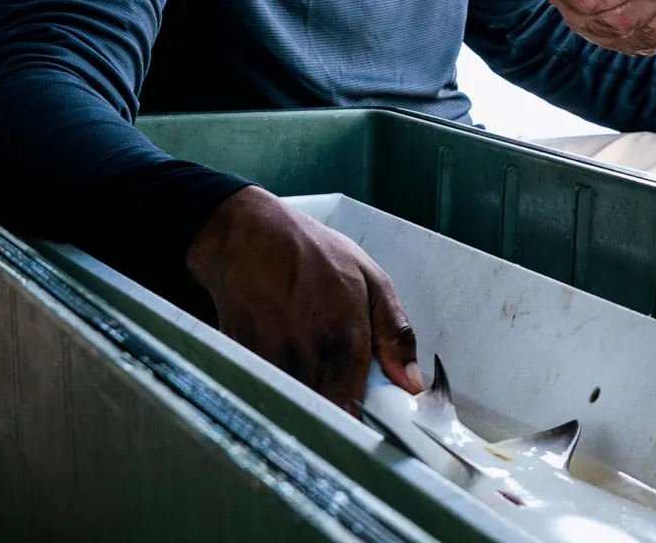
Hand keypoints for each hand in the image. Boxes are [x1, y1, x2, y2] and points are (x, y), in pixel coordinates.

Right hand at [184, 187, 419, 412]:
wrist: (245, 233)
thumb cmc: (310, 251)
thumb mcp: (370, 278)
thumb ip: (395, 333)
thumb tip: (411, 384)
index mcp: (345, 340)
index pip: (356, 412)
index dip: (363, 422)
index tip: (370, 417)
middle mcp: (306, 359)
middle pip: (324, 415)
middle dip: (337, 409)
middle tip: (342, 384)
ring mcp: (270, 364)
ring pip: (295, 407)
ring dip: (308, 395)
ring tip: (310, 360)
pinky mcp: (244, 363)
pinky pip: (269, 390)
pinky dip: (281, 382)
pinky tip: (284, 350)